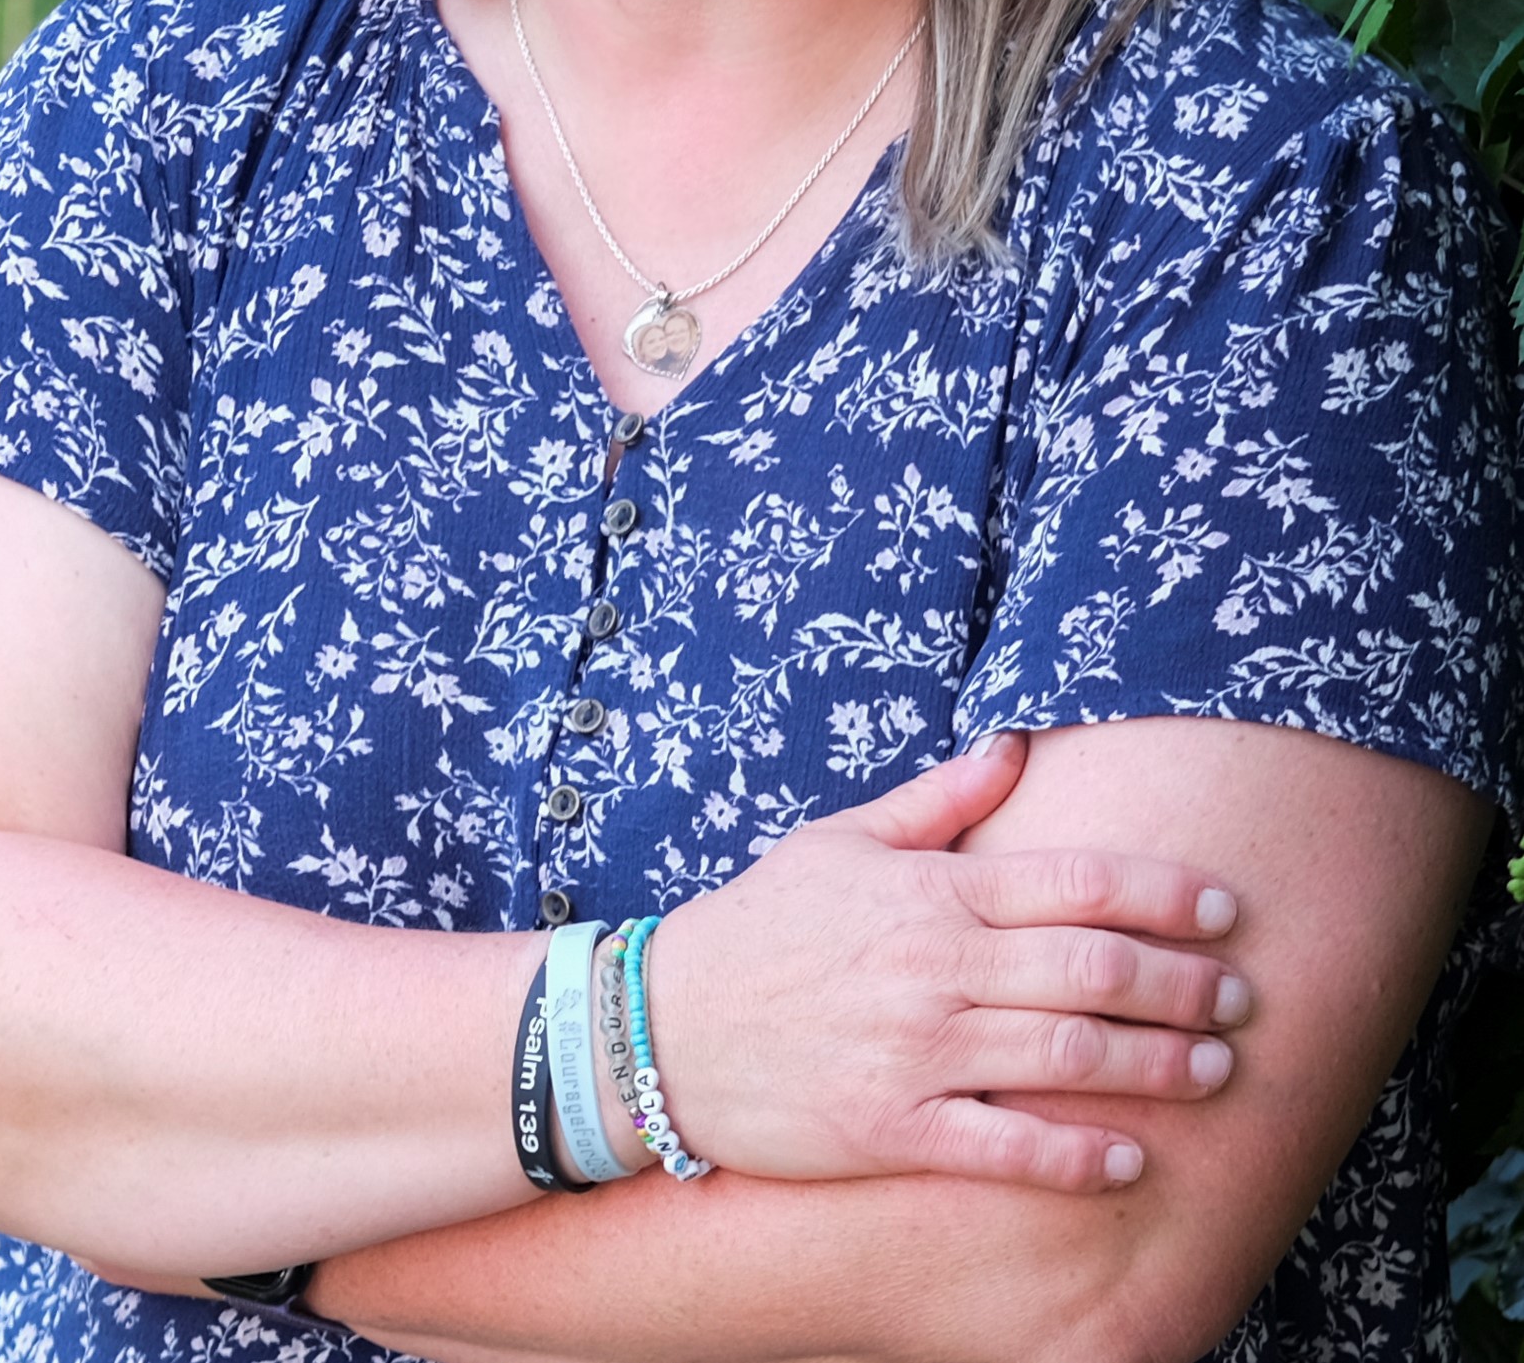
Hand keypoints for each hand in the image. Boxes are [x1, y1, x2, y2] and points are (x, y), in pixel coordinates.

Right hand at [646, 733, 1247, 1192]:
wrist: (661, 1027)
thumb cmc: (760, 927)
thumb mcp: (840, 841)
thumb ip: (937, 801)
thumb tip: (1015, 747)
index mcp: (931, 891)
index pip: (1076, 883)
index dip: (1164, 894)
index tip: (1226, 909)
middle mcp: (934, 968)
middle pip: (1092, 971)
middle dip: (1185, 983)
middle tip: (1245, 997)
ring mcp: (915, 1052)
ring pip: (1065, 1057)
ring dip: (1156, 1066)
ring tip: (1217, 1073)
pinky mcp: (890, 1130)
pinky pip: (1002, 1149)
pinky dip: (1072, 1155)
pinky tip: (1130, 1159)